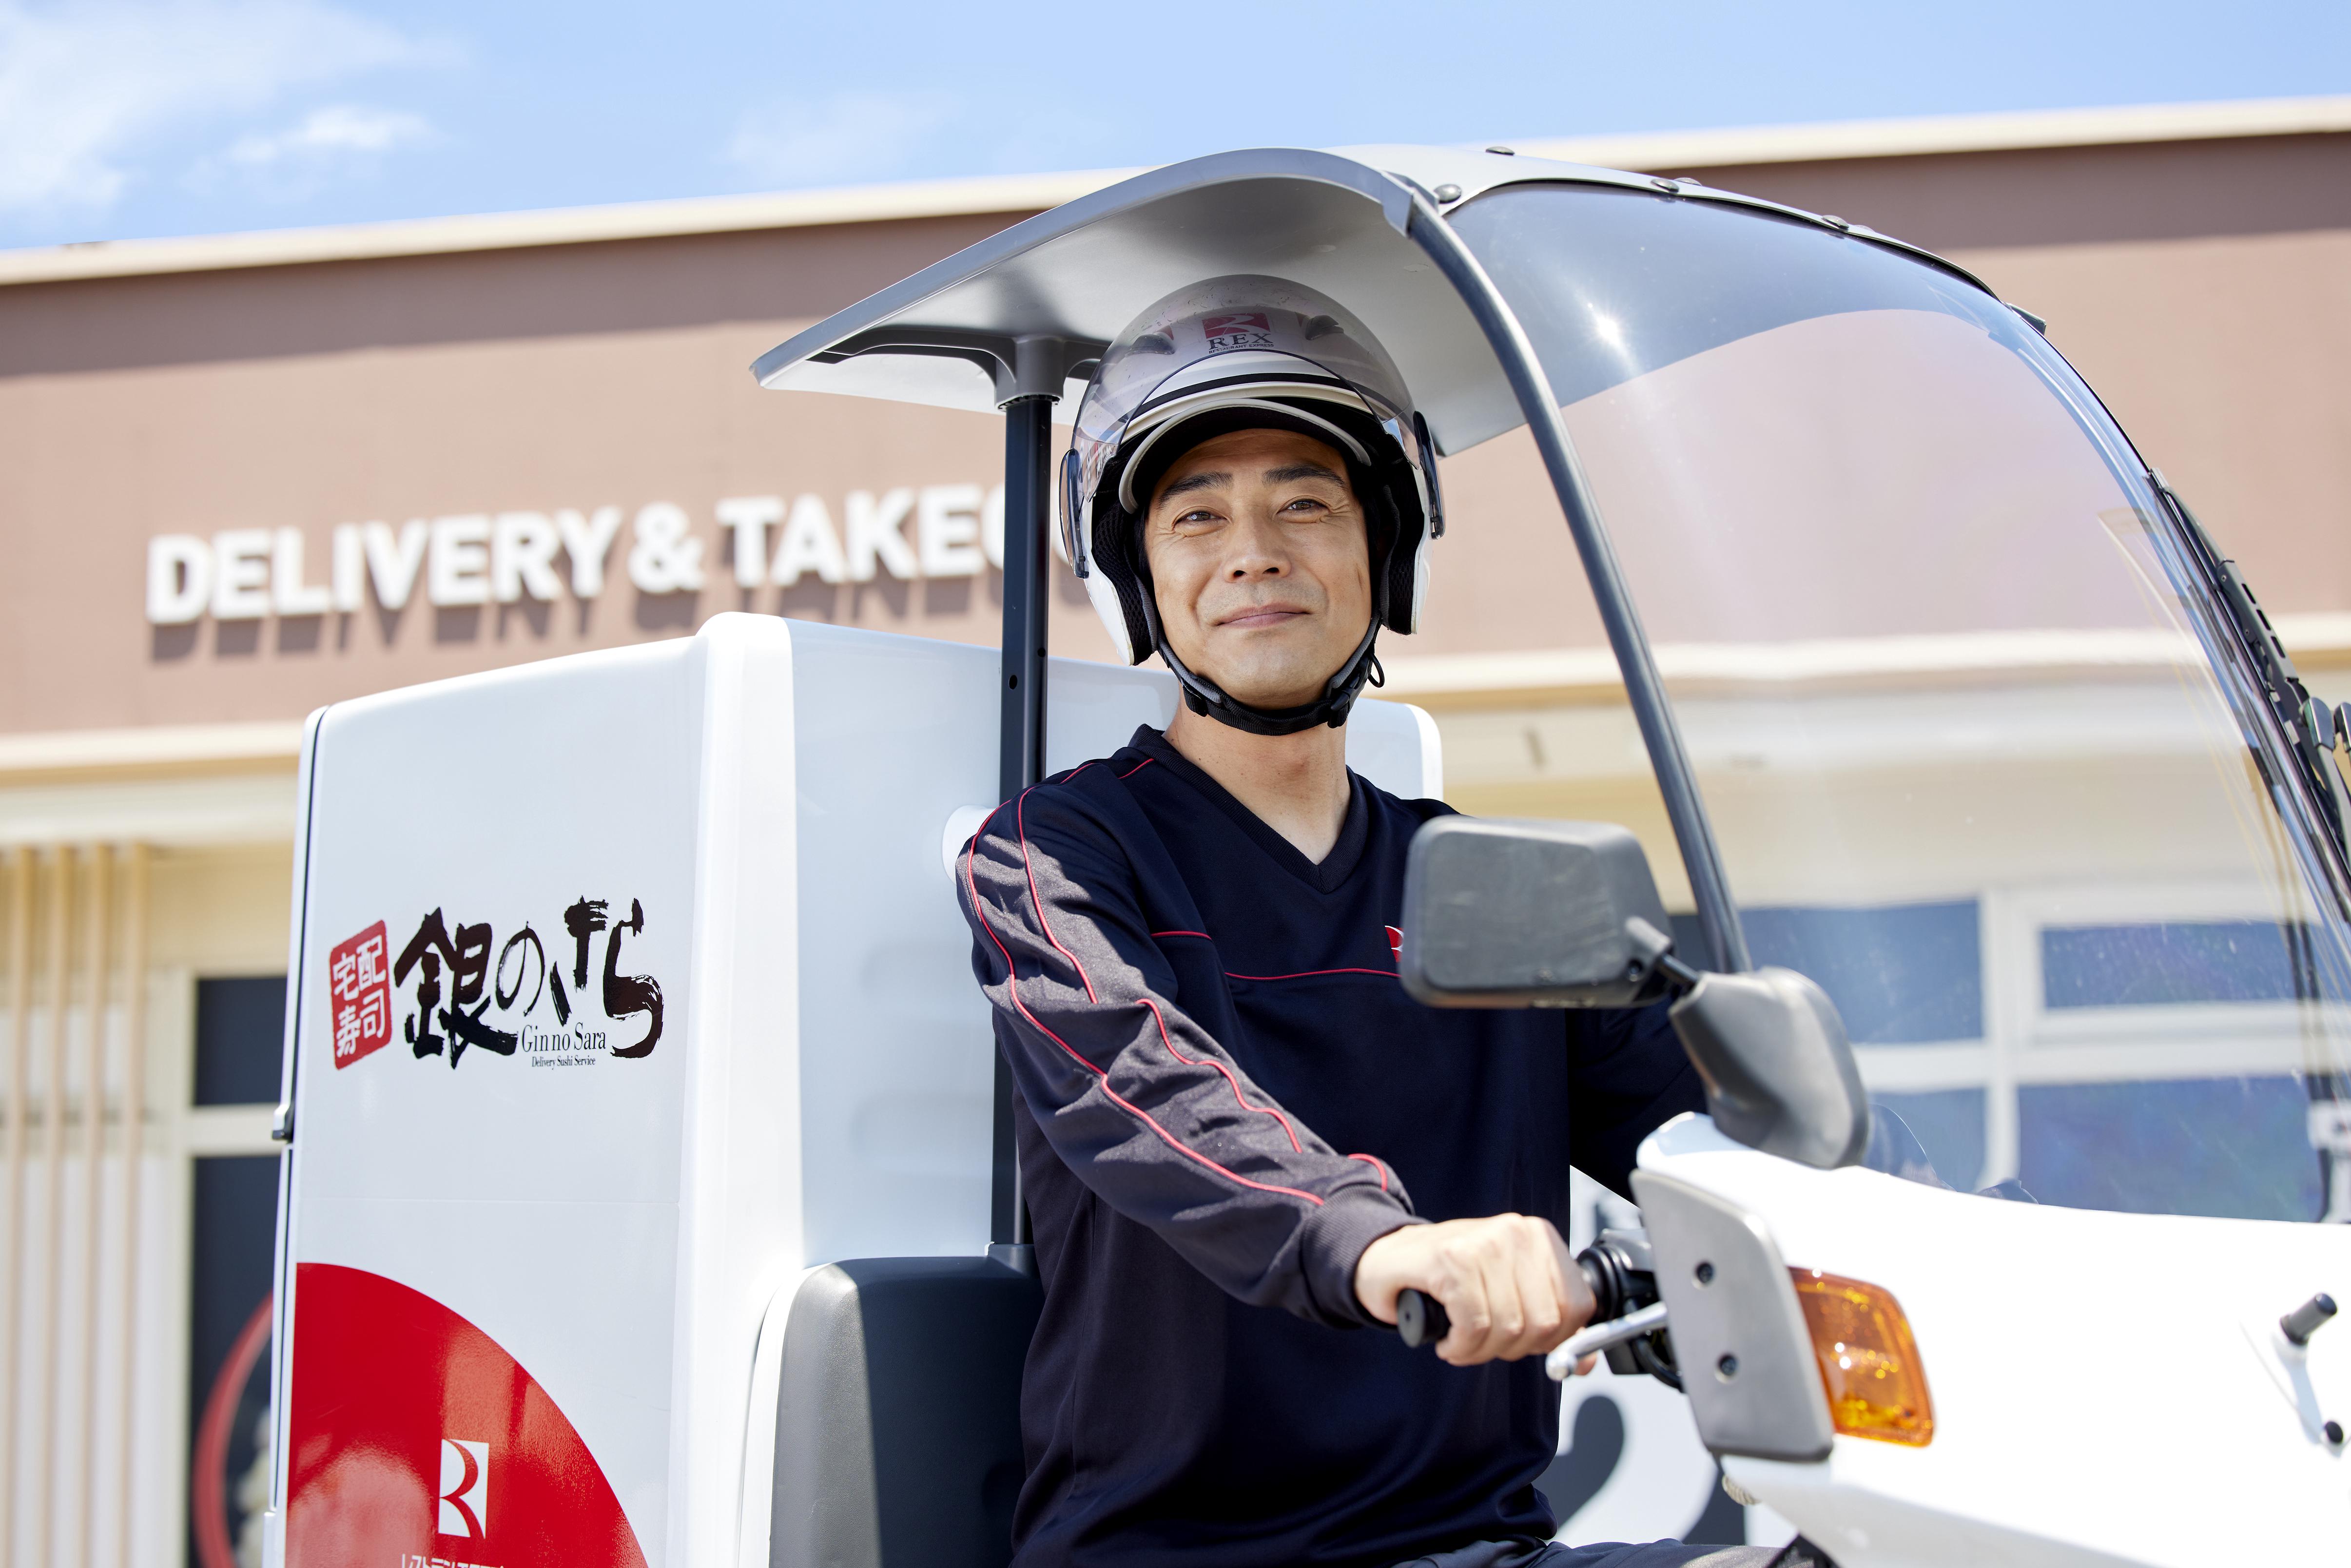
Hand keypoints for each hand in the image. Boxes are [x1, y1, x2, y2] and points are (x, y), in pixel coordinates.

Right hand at [1355, 1214, 1597, 1366]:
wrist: (1390, 1259)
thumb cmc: (1451, 1279)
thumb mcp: (1510, 1294)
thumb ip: (1552, 1325)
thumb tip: (1585, 1362)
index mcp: (1540, 1237)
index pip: (1577, 1306)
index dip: (1553, 1339)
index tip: (1523, 1341)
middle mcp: (1516, 1232)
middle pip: (1544, 1323)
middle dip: (1514, 1349)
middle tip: (1485, 1344)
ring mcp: (1484, 1242)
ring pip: (1509, 1327)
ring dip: (1481, 1352)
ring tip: (1463, 1342)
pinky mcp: (1450, 1260)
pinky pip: (1474, 1325)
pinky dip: (1461, 1347)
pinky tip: (1448, 1341)